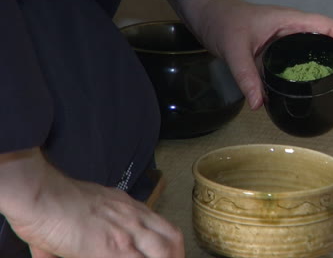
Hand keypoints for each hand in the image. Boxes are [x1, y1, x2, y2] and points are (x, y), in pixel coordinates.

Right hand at [1, 149, 183, 257]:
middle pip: (172, 239)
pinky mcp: (113, 249)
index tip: (167, 256)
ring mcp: (126, 233)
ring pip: (164, 252)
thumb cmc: (56, 200)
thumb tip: (56, 254)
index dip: (170, 246)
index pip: (162, 227)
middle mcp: (134, 218)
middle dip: (176, 256)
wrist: (43, 195)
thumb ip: (87, 231)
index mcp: (128, 207)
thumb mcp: (85, 209)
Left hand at [172, 0, 332, 111]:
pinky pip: (308, 63)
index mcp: (291, 22)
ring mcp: (290, 40)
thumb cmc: (223, 21)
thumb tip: (259, 104)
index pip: (331, 29)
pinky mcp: (283, 52)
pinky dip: (318, 79)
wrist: (210, 17)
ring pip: (324, 57)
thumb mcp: (234, 49)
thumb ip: (246, 76)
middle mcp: (296, 29)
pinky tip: (320, 96)